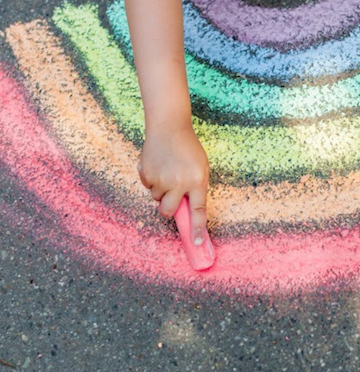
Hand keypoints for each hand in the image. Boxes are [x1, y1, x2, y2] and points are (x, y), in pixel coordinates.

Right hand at [138, 123, 208, 244]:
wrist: (169, 128)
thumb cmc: (188, 149)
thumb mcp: (201, 167)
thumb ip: (197, 187)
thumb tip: (189, 209)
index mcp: (196, 181)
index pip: (198, 211)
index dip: (197, 228)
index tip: (198, 243)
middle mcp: (178, 182)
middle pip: (168, 211)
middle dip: (168, 209)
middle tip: (171, 198)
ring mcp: (161, 179)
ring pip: (157, 198)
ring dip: (161, 191)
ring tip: (167, 171)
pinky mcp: (146, 174)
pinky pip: (148, 186)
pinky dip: (152, 180)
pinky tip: (158, 165)